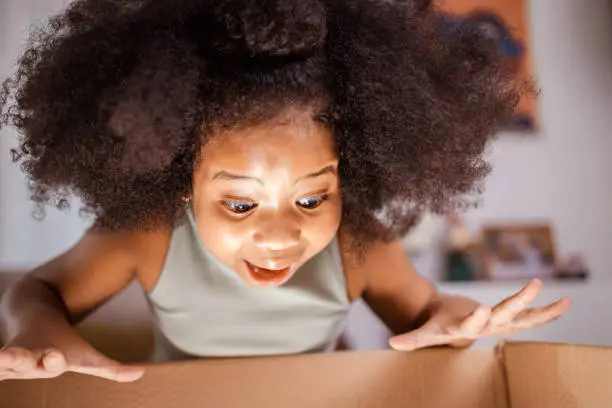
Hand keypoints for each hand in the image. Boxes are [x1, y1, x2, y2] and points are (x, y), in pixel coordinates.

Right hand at [0, 333, 144, 381]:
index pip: (50, 358)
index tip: (52, 356)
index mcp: (48, 353)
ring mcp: (9, 358)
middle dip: (19, 358)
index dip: (51, 358)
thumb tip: (140, 374)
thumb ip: (110, 368)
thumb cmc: (62, 342)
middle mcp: (26, 355)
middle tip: (14, 355)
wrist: (34, 310)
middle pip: (21, 359)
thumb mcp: (86, 356)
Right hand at [389, 279, 570, 350]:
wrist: (453, 330)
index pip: (469, 325)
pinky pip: (532, 317)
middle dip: (519, 301)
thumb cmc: (438, 325)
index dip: (476, 318)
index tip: (482, 308)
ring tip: (564, 301)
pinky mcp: (509, 319)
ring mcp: (501, 324)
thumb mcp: (426, 332)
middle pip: (504, 315)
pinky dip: (548, 312)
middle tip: (533, 286)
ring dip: (543, 309)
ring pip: (524, 317)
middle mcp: (486, 328)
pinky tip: (565, 304)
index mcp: (463, 328)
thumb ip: (412, 339)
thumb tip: (393, 344)